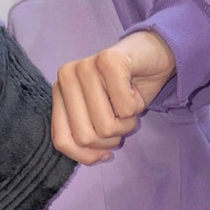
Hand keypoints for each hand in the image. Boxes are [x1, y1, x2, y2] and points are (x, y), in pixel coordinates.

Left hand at [51, 30, 175, 163]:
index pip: (62, 141)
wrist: (150, 54)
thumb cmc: (124, 90)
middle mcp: (66, 76)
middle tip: (120, 119)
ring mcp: (86, 66)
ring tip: (128, 103)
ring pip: (107, 126)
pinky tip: (134, 91)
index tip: (105, 150)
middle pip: (86, 137)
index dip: (87, 155)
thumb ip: (89, 137)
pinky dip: (137, 107)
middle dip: (111, 138)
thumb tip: (100, 155)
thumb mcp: (100, 118)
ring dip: (127, 122)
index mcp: (59, 92)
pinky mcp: (109, 61)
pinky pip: (126, 109)